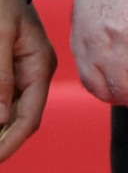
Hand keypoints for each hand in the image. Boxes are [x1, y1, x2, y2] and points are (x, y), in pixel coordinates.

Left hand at [0, 0, 54, 162]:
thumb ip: (0, 77)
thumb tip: (1, 118)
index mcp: (39, 66)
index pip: (28, 118)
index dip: (8, 144)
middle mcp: (33, 72)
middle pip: (18, 119)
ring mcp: (20, 69)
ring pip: (6, 111)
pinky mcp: (6, 66)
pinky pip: (1, 96)